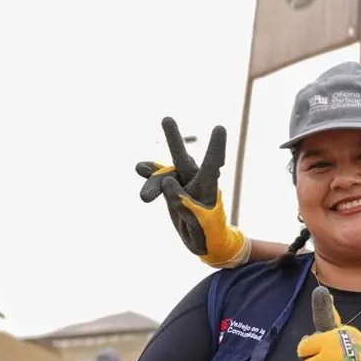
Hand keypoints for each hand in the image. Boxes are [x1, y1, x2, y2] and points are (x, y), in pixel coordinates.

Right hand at [136, 116, 249, 267]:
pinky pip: (156, 181)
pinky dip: (148, 175)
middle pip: (182, 158)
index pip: (212, 163)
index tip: (220, 128)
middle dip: (173, 139)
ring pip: (162, 178)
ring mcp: (181, 183)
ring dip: (151, 186)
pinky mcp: (169, 190)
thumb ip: (183, 202)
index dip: (215, 146)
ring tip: (145, 199)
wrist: (204, 241)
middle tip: (166, 118)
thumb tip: (167, 182)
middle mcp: (194, 180)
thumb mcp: (199, 220)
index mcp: (208, 186)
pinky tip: (140, 168)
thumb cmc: (209, 231)